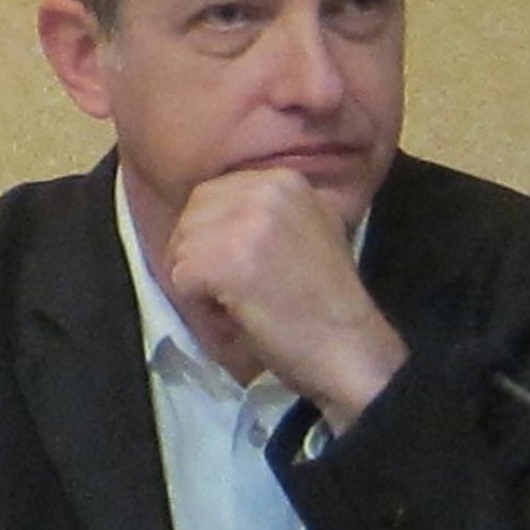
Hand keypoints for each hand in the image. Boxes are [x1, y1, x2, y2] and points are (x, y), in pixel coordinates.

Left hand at [164, 168, 406, 430]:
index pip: (214, 194)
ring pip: (181, 249)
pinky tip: (234, 320)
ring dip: (199, 284)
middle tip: (232, 292)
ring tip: (238, 307)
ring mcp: (241, 224)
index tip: (239, 268)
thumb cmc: (329, 302)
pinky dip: (199, 308)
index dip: (215, 236)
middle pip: (192, 217)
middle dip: (201, 256)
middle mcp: (262, 190)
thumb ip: (271, 212)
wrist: (348, 348)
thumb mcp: (313, 230)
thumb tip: (222, 213)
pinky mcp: (222, 261)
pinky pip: (180, 279)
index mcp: (283, 181)